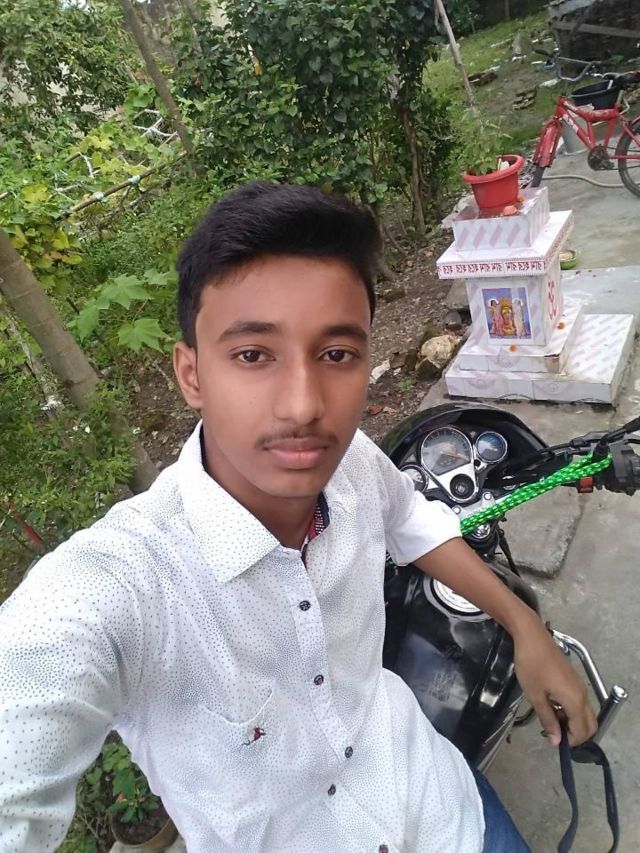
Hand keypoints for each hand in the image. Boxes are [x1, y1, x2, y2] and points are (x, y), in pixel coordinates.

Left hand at [513, 615, 596, 746]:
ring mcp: (579, 685)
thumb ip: (547, 719)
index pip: (582, 731)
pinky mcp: (573, 678)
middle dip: (576, 734)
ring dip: (572, 722)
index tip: (554, 742)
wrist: (532, 636)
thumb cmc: (531, 665)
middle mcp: (582, 694)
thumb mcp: (535, 695)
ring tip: (550, 720)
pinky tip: (552, 706)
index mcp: (575, 700)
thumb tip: (556, 741)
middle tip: (555, 735)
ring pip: (584, 713)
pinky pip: (578, 701)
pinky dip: (570, 710)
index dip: (571, 741)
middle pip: (589, 724)